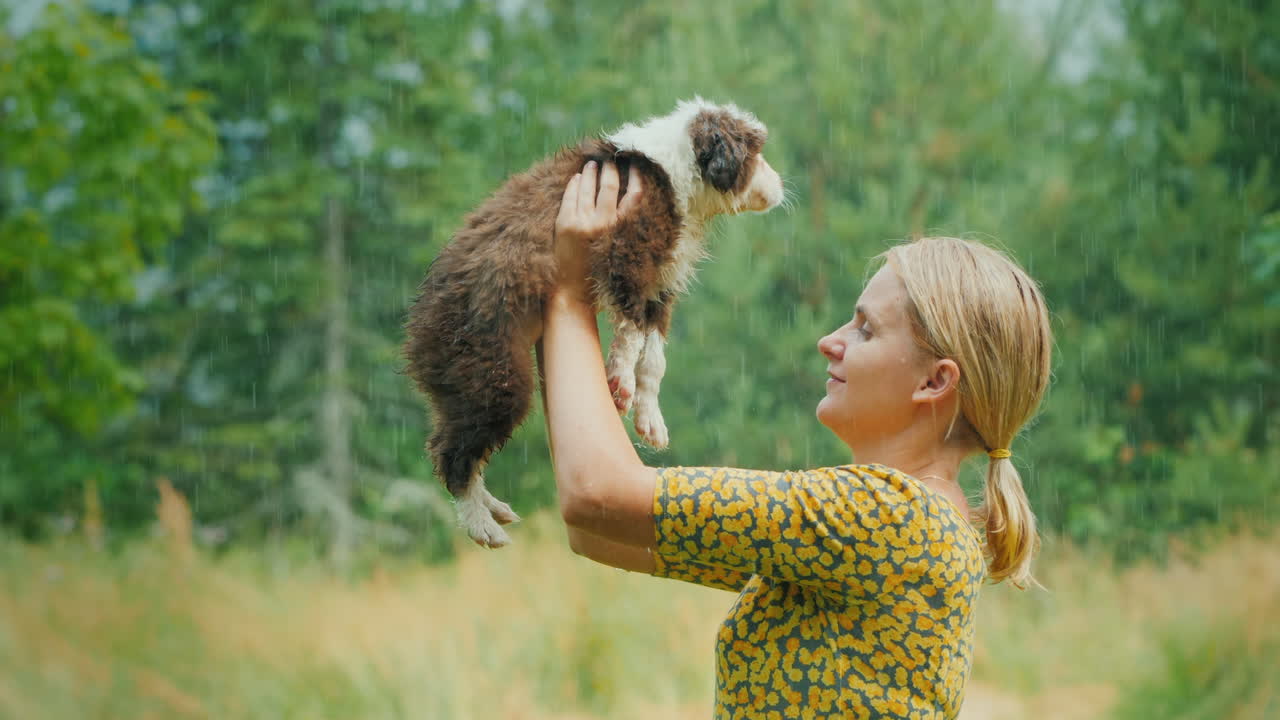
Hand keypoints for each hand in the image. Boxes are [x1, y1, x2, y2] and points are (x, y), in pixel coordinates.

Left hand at [553, 159, 642, 302]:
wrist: (573, 294)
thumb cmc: (600, 278)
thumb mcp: (620, 253)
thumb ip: (626, 231)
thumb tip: (633, 205)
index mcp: (621, 231)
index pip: (634, 196)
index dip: (636, 177)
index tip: (636, 166)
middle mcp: (603, 224)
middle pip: (610, 186)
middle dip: (611, 169)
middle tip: (612, 159)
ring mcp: (582, 222)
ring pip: (588, 187)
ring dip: (591, 172)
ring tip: (593, 164)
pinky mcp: (565, 223)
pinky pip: (570, 196)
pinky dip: (574, 184)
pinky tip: (576, 178)